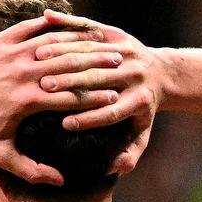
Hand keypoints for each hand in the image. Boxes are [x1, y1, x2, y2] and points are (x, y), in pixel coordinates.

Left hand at [0, 15, 125, 184]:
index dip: (95, 97)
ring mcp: (10, 54)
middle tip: (120, 63)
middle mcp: (21, 74)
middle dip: (96, 65)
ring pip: (53, 44)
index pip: (70, 97)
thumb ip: (30, 170)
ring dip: (80, 43)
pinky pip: (30, 28)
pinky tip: (68, 24)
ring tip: (101, 43)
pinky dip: (51, 25)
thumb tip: (60, 181)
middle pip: (68, 66)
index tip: (116, 98)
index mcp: (26, 101)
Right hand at [35, 9, 169, 173]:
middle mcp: (135, 75)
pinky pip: (90, 34)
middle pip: (100, 79)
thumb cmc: (143, 110)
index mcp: (140, 101)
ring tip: (39, 63)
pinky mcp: (118, 37)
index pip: (111, 112)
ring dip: (65, 57)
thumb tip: (119, 167)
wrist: (162, 73)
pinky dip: (67, 36)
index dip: (89, 119)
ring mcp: (127, 53)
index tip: (66, 125)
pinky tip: (46, 40)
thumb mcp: (141, 133)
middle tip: (45, 89)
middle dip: (72, 84)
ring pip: (93, 54)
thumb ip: (130, 153)